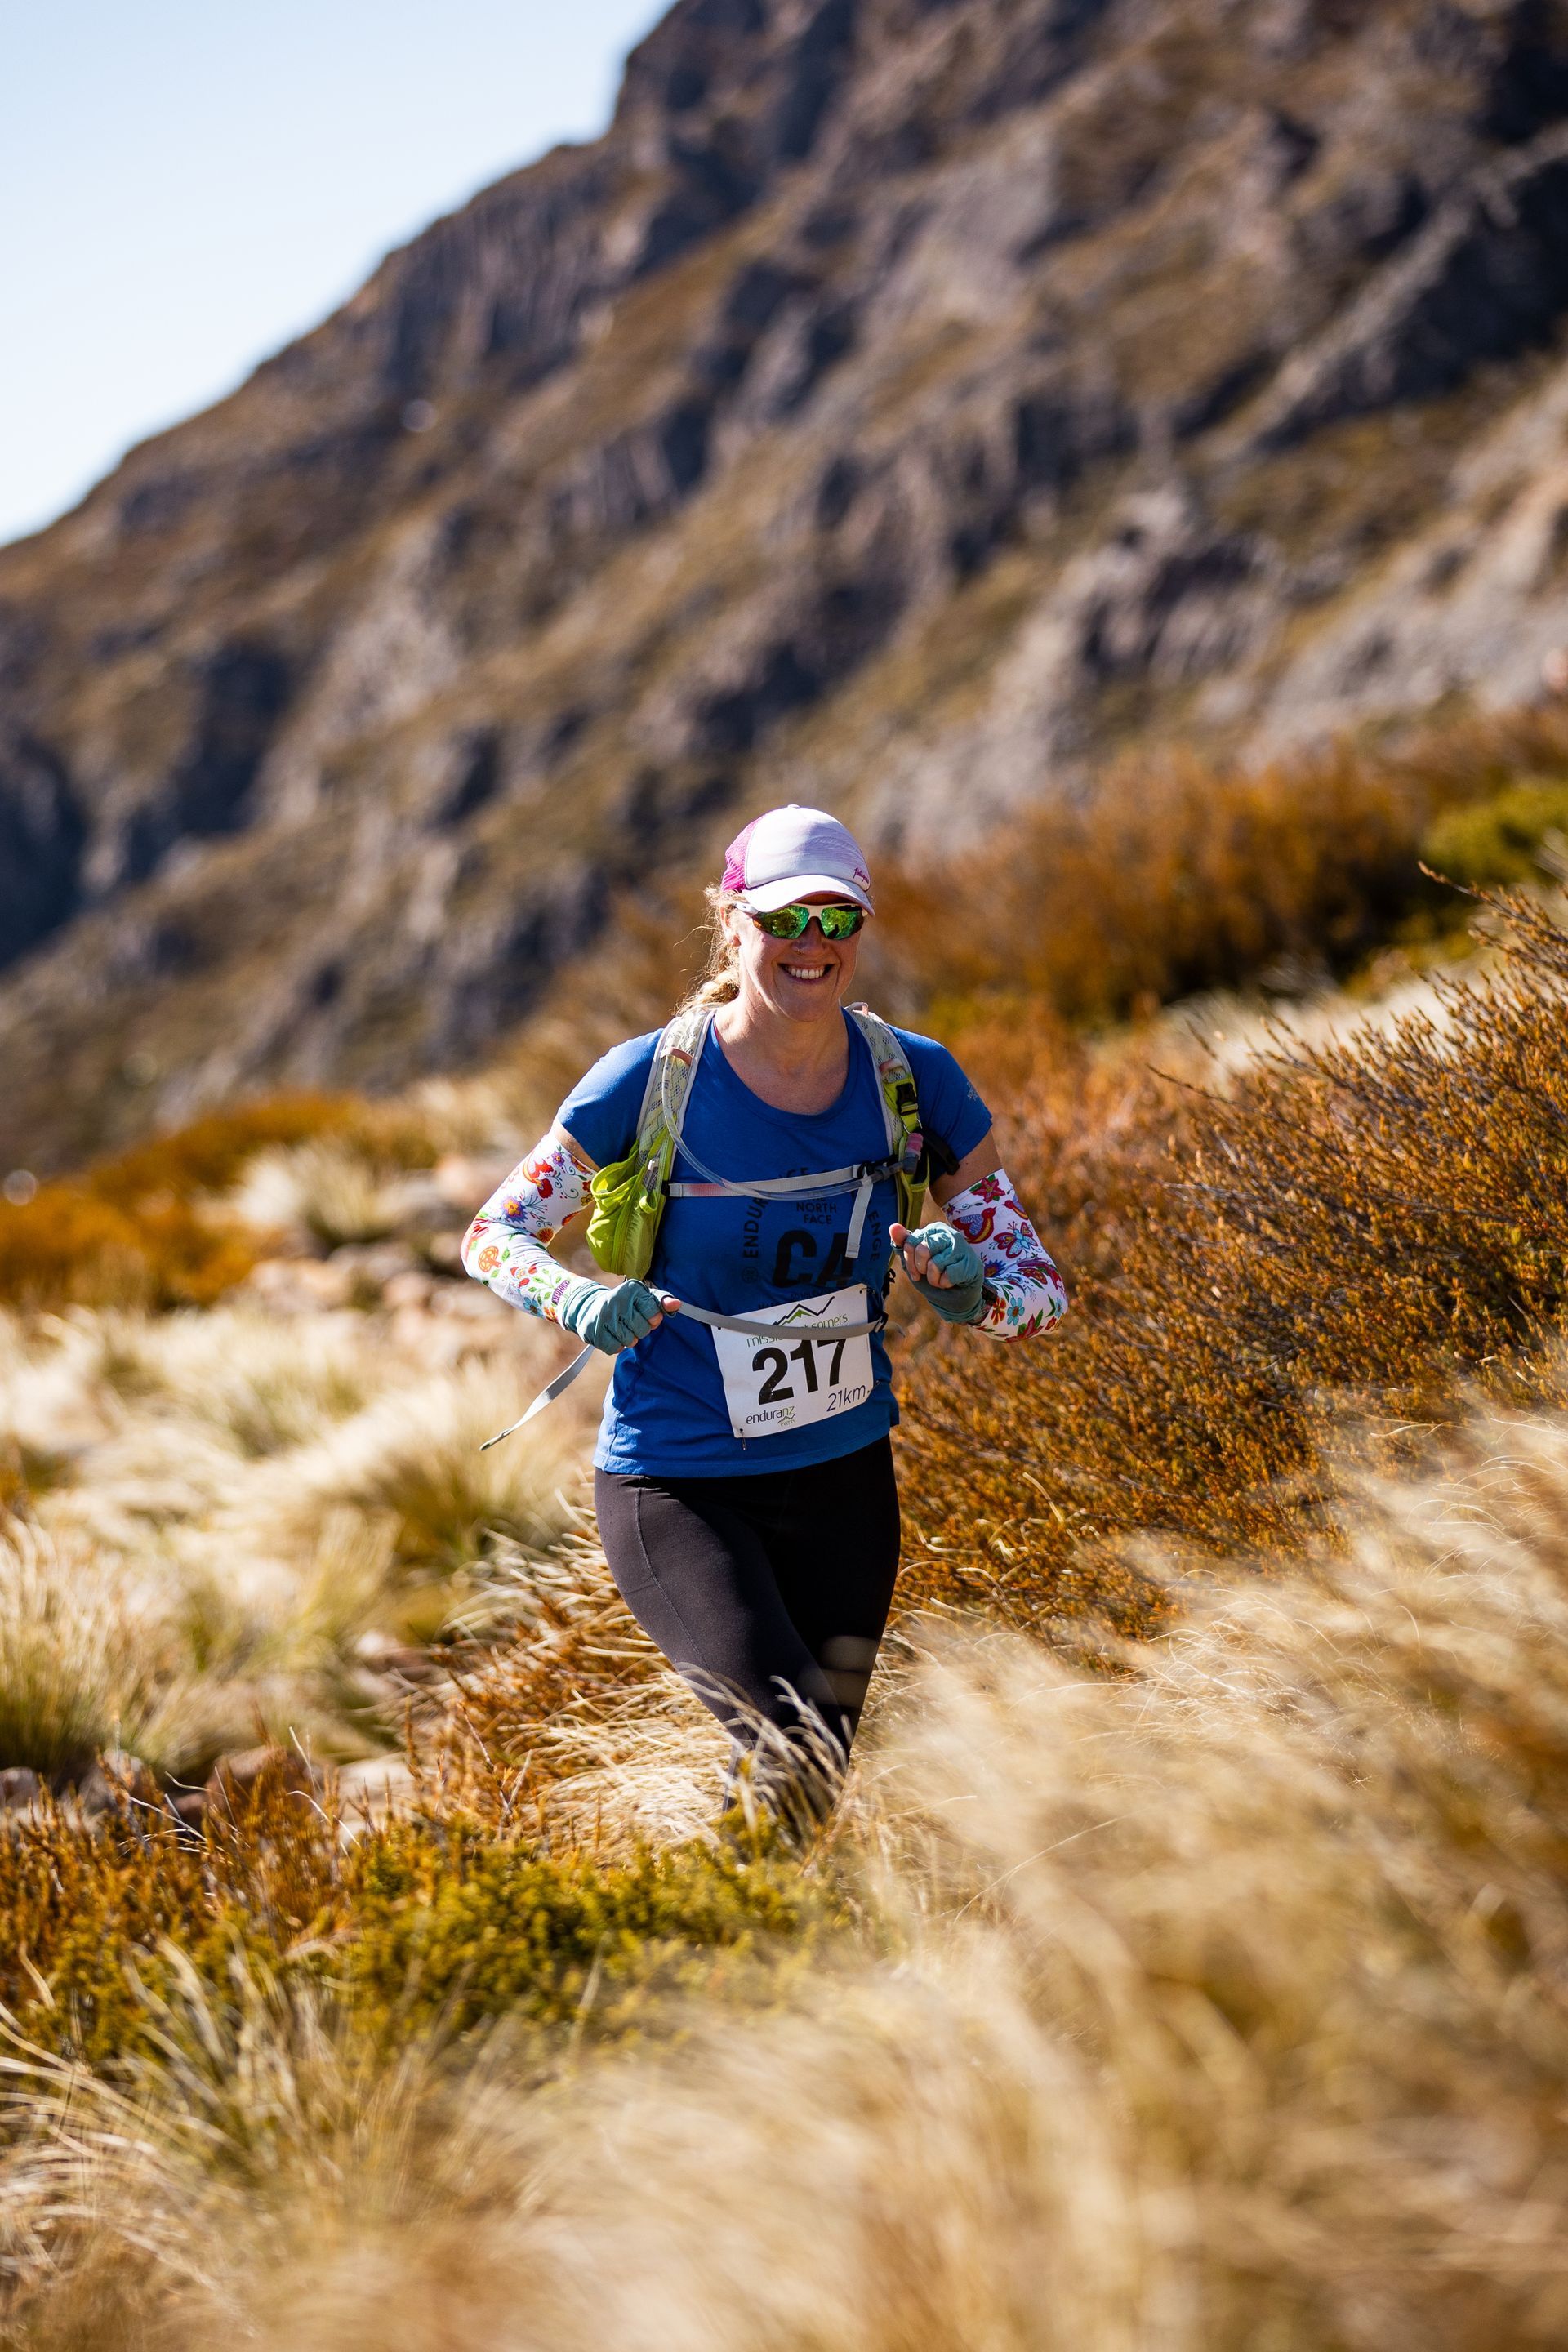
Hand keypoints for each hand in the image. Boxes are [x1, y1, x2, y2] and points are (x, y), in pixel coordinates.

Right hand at [559, 1278, 676, 1352]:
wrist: (589, 1306)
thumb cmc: (623, 1303)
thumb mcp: (642, 1297)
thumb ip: (661, 1300)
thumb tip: (677, 1304)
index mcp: (632, 1289)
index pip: (655, 1313)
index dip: (653, 1318)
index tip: (644, 1314)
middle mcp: (617, 1300)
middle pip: (643, 1330)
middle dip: (639, 1329)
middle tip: (630, 1322)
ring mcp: (604, 1317)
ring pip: (630, 1341)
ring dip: (628, 1338)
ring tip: (620, 1327)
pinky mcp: (594, 1332)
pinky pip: (616, 1349)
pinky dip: (616, 1345)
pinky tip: (611, 1334)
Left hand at [889, 1221, 985, 1323]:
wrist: (957, 1292)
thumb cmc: (935, 1273)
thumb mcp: (915, 1260)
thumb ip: (903, 1243)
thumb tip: (893, 1226)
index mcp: (933, 1230)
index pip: (911, 1243)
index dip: (910, 1262)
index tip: (915, 1272)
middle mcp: (948, 1234)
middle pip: (922, 1251)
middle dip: (922, 1269)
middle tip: (929, 1274)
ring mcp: (960, 1247)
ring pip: (935, 1264)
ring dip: (934, 1279)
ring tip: (940, 1278)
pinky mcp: (970, 1263)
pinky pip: (948, 1275)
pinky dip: (945, 1283)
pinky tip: (950, 1282)